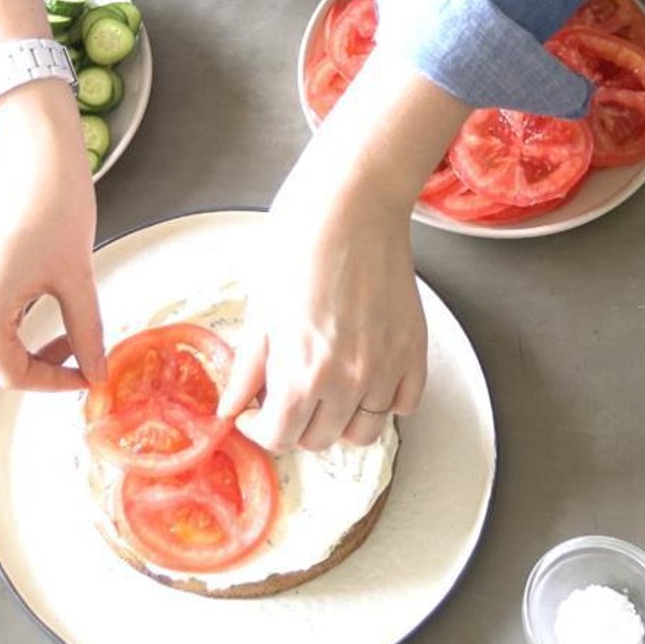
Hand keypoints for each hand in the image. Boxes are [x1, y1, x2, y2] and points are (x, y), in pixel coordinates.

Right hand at [0, 78, 105, 389]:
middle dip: (28, 370)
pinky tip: (29, 301)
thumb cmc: (53, 198)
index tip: (83, 374)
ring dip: (8, 348)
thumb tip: (96, 369)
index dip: (52, 383)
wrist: (30, 142)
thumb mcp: (77, 275)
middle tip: (71, 354)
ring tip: (53, 326)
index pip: (10, 374)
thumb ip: (86, 331)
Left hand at [223, 158, 427, 450]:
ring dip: (341, 419)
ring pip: (365, 432)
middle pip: (321, 440)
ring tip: (326, 387)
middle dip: (297, 424)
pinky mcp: (414, 349)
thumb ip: (248, 368)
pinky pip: (404, 405)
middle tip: (287, 393)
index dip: (260, 427)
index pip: (281, 438)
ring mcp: (387, 367)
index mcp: (302, 373)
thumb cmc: (298, 243)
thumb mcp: (260, 308)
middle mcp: (349, 380)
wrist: (352, 203)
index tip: (255, 410)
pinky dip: (385, 401)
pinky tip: (365, 375)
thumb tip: (230, 408)